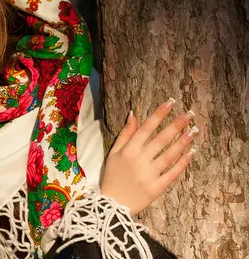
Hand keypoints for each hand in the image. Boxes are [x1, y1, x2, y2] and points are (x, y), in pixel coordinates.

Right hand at [99, 98, 196, 215]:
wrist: (113, 204)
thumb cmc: (112, 176)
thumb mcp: (113, 153)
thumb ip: (125, 134)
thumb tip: (133, 114)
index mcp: (128, 150)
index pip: (146, 128)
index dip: (159, 114)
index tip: (171, 102)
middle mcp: (139, 160)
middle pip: (161, 139)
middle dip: (176, 125)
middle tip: (189, 114)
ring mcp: (149, 174)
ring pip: (169, 154)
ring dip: (183, 142)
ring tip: (194, 131)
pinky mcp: (157, 187)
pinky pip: (173, 173)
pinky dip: (183, 163)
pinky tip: (191, 152)